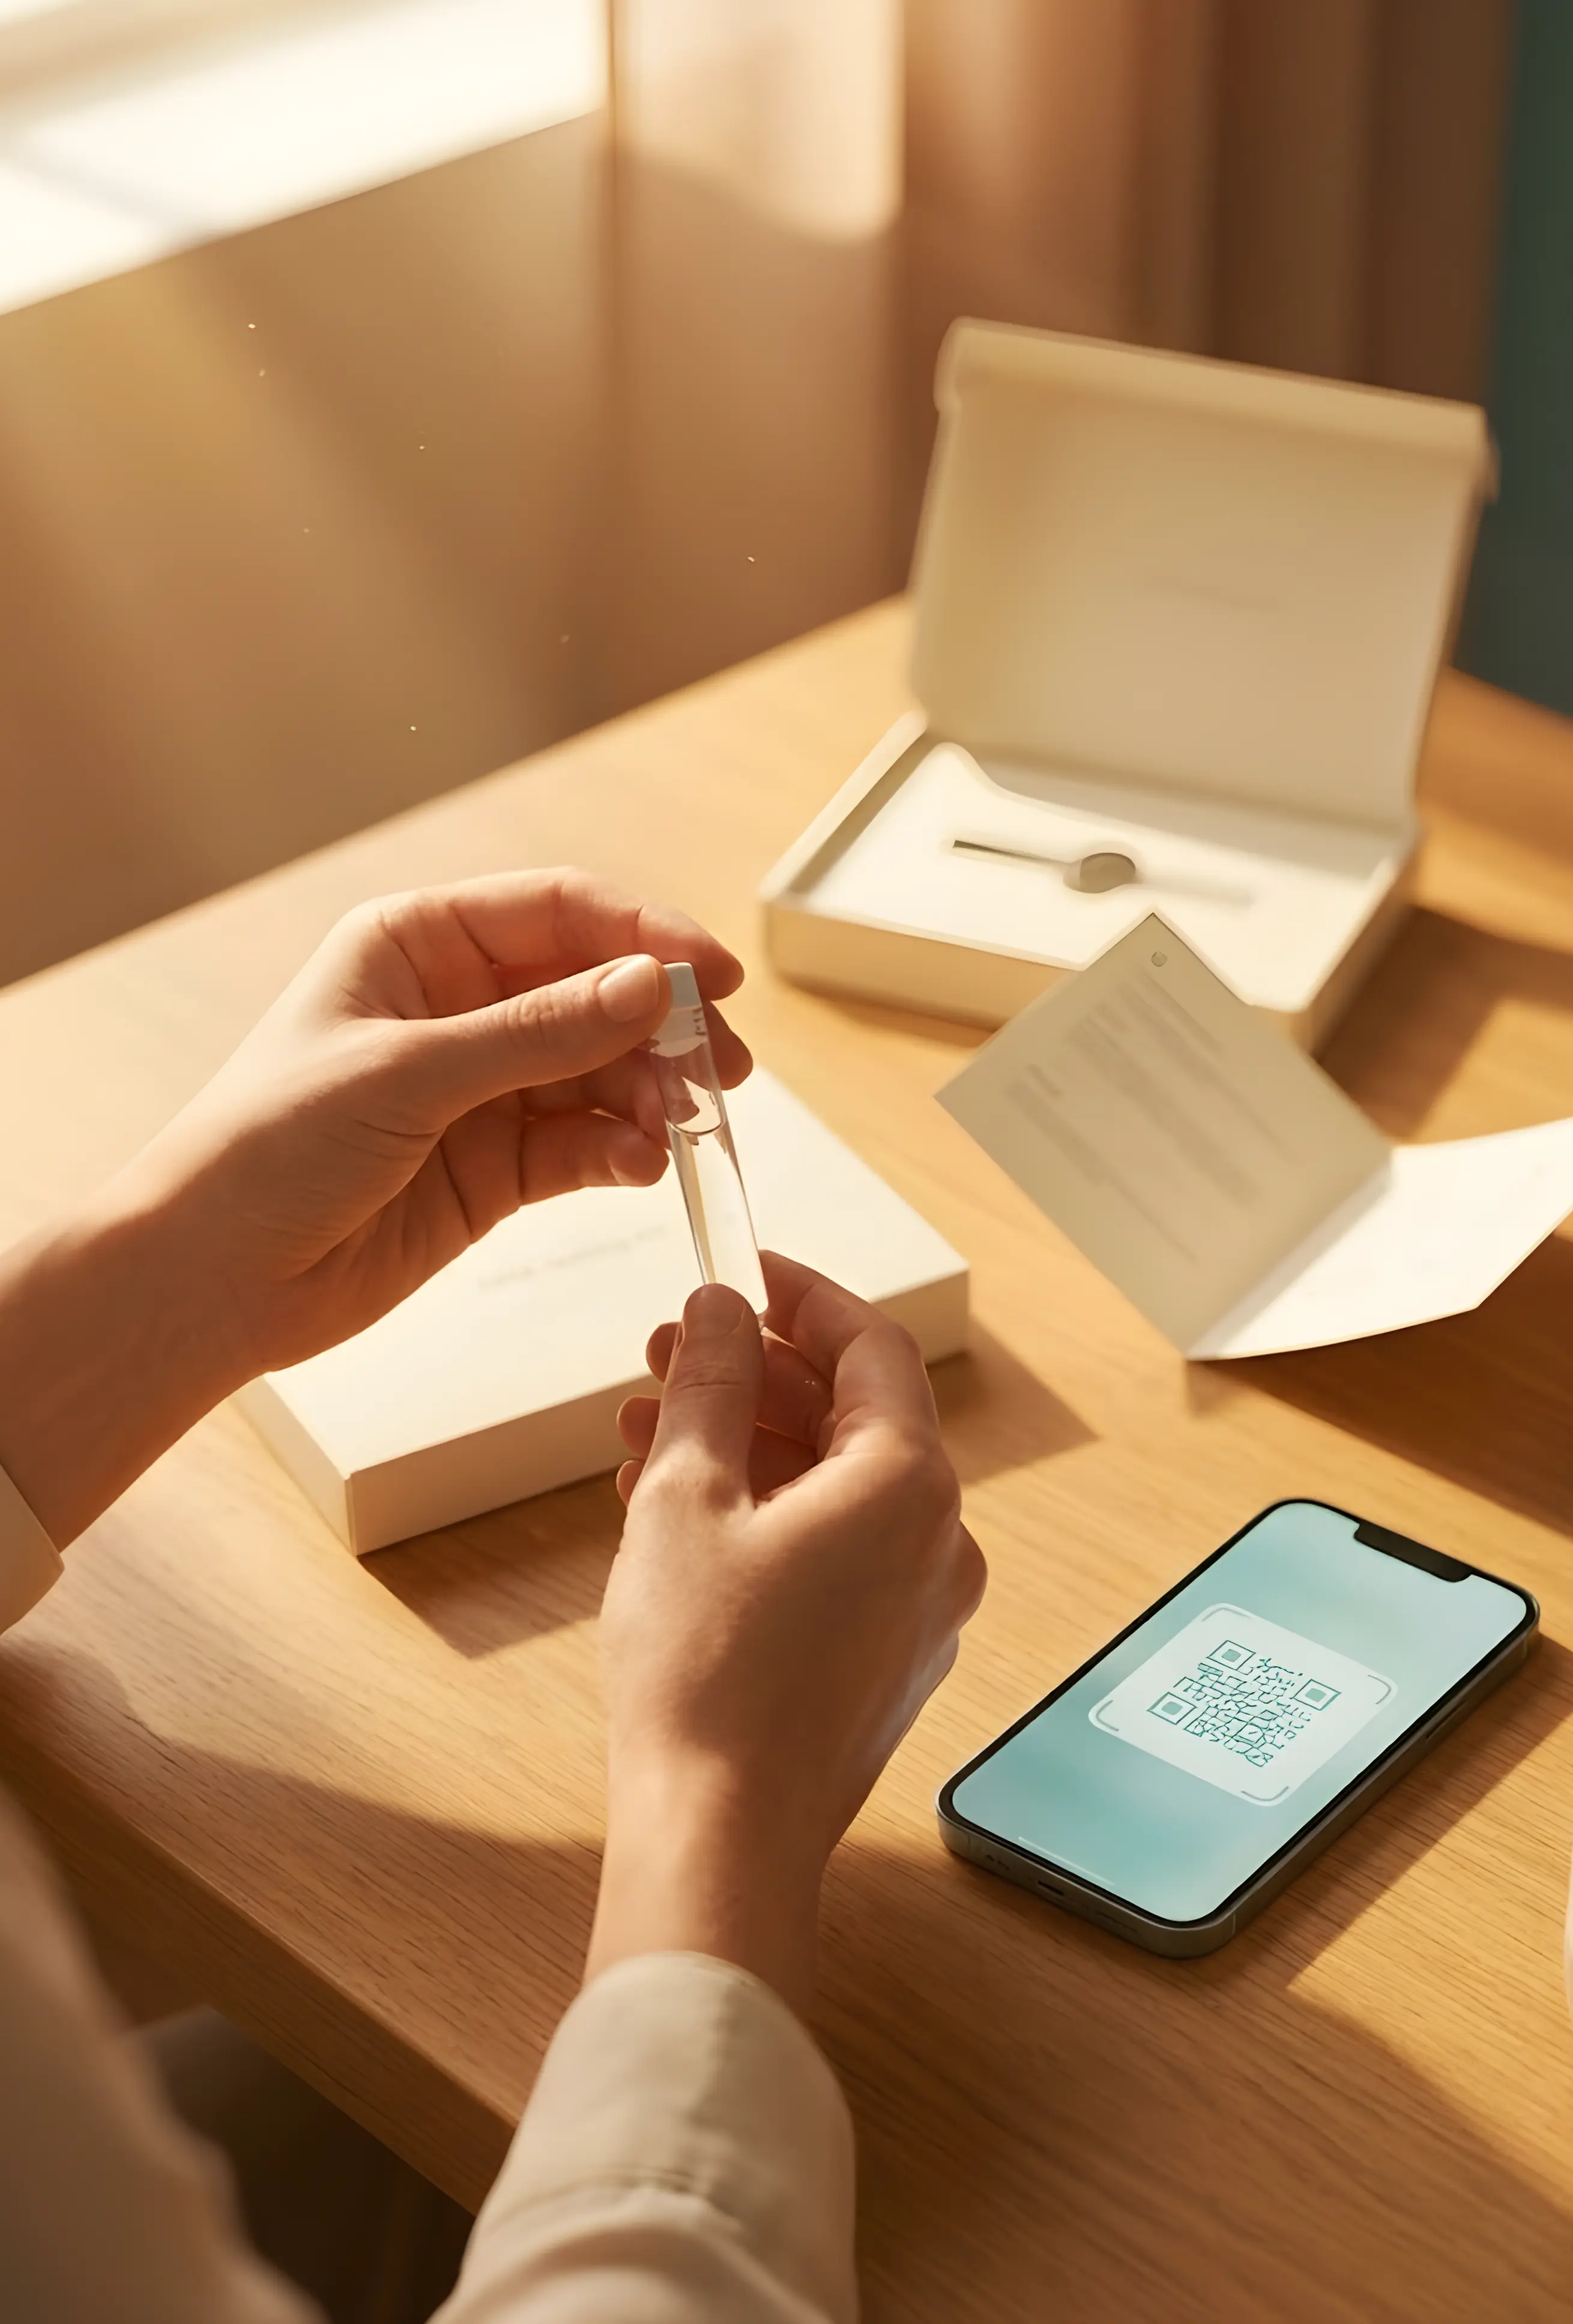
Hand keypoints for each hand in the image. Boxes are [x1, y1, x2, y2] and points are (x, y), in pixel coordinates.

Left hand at [0, 871, 745, 1543]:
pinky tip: (640, 1165)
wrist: (212, 1278)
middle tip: (720, 1069)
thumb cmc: (267, 1149)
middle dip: (661, 1027)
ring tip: (680, 1127)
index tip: (710, 976)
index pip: (558, 912)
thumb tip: (649, 987)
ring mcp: (480, 1090)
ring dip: (650, 1096)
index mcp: (417, 946)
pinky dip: (620, 1152)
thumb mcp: (409, 1073)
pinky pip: (582, 1145)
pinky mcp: (494, 1168)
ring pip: (599, 1073)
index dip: (642, 935)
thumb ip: (539, 1035)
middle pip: (594, 992)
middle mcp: (456, 1008)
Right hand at [587, 1255, 985, 2014]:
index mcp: (909, 1486)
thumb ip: (708, 1383)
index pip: (872, 1347)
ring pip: (832, 1488)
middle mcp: (939, 1542)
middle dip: (751, 1377)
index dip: (802, 1297)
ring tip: (643, 1431)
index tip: (740, 1271)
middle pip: (850, 1417)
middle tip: (664, 1355)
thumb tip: (718, 1310)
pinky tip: (674, 1510)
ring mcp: (920, 1609)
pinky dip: (764, 1515)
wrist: (719, 1837)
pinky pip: (833, 1552)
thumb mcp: (685, 1495)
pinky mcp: (884, 1660)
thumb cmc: (703, 1670)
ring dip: (743, 1447)